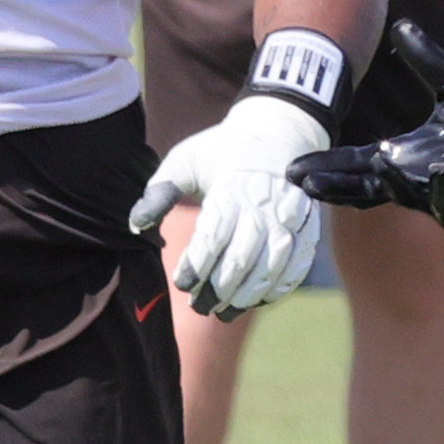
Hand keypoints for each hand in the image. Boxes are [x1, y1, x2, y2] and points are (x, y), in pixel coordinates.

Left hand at [130, 94, 328, 317]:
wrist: (276, 131)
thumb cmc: (220, 151)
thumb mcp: (184, 161)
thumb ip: (160, 192)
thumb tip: (135, 225)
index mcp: (233, 187)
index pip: (215, 234)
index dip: (198, 263)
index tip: (181, 283)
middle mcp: (265, 203)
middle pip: (244, 256)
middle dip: (220, 287)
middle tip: (198, 307)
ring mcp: (291, 215)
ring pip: (273, 264)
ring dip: (249, 294)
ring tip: (225, 313)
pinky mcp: (308, 224)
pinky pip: (300, 261)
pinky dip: (281, 286)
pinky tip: (259, 301)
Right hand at [290, 18, 443, 233]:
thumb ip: (428, 62)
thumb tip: (401, 25)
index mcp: (404, 158)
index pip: (356, 165)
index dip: (327, 166)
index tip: (296, 168)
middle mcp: (413, 182)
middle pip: (364, 189)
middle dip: (337, 187)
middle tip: (305, 183)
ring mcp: (438, 199)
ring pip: (405, 196)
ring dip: (390, 183)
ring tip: (376, 165)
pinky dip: (443, 190)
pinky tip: (437, 173)